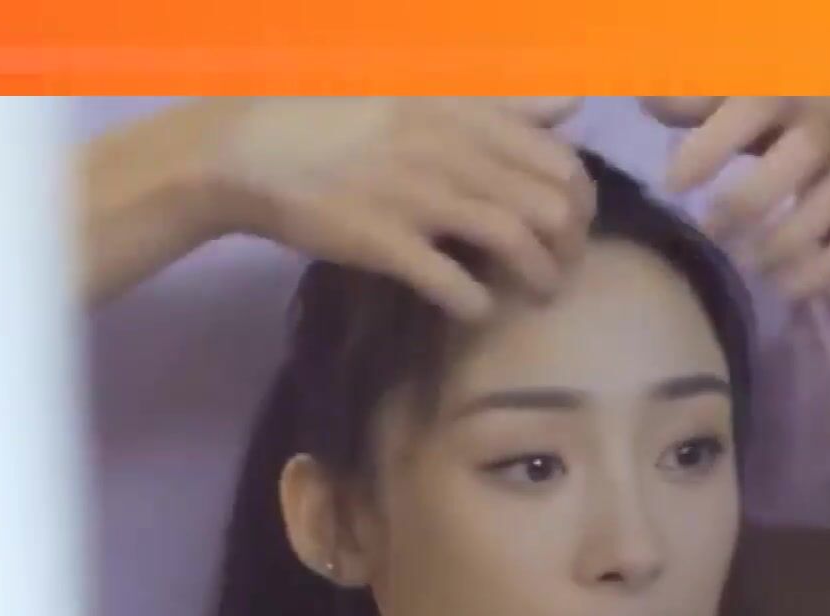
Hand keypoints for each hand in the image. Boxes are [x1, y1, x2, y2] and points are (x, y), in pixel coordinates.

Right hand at [201, 97, 590, 319]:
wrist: (247, 150)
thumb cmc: (338, 117)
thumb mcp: (423, 92)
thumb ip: (502, 101)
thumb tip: (576, 101)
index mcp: (463, 113)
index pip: (559, 160)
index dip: (582, 200)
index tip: (574, 223)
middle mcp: (452, 151)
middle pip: (551, 206)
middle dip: (571, 245)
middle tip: (563, 266)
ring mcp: (420, 198)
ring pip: (516, 244)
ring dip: (540, 278)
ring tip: (540, 295)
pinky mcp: (386, 242)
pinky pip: (455, 284)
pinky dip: (478, 304)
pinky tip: (479, 310)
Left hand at [643, 97, 829, 297]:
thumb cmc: (780, 106)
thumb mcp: (739, 90)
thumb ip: (694, 98)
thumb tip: (648, 103)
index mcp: (787, 88)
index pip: (750, 111)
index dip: (709, 149)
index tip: (673, 184)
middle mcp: (829, 124)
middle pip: (794, 163)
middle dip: (744, 204)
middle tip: (707, 232)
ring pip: (827, 207)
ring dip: (780, 245)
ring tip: (741, 267)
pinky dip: (820, 273)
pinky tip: (782, 288)